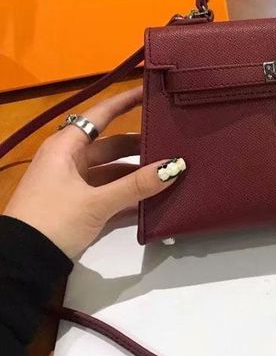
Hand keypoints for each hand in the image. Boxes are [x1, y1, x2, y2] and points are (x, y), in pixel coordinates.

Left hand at [3, 87, 184, 257]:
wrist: (21, 264)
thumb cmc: (52, 220)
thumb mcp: (96, 202)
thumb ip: (137, 185)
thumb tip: (175, 166)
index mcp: (66, 147)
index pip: (101, 114)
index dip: (125, 102)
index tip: (150, 91)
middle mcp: (70, 160)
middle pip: (112, 144)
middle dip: (141, 145)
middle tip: (172, 142)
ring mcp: (75, 184)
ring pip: (114, 171)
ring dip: (138, 174)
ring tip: (170, 173)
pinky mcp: (79, 206)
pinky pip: (111, 193)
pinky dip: (130, 195)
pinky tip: (154, 200)